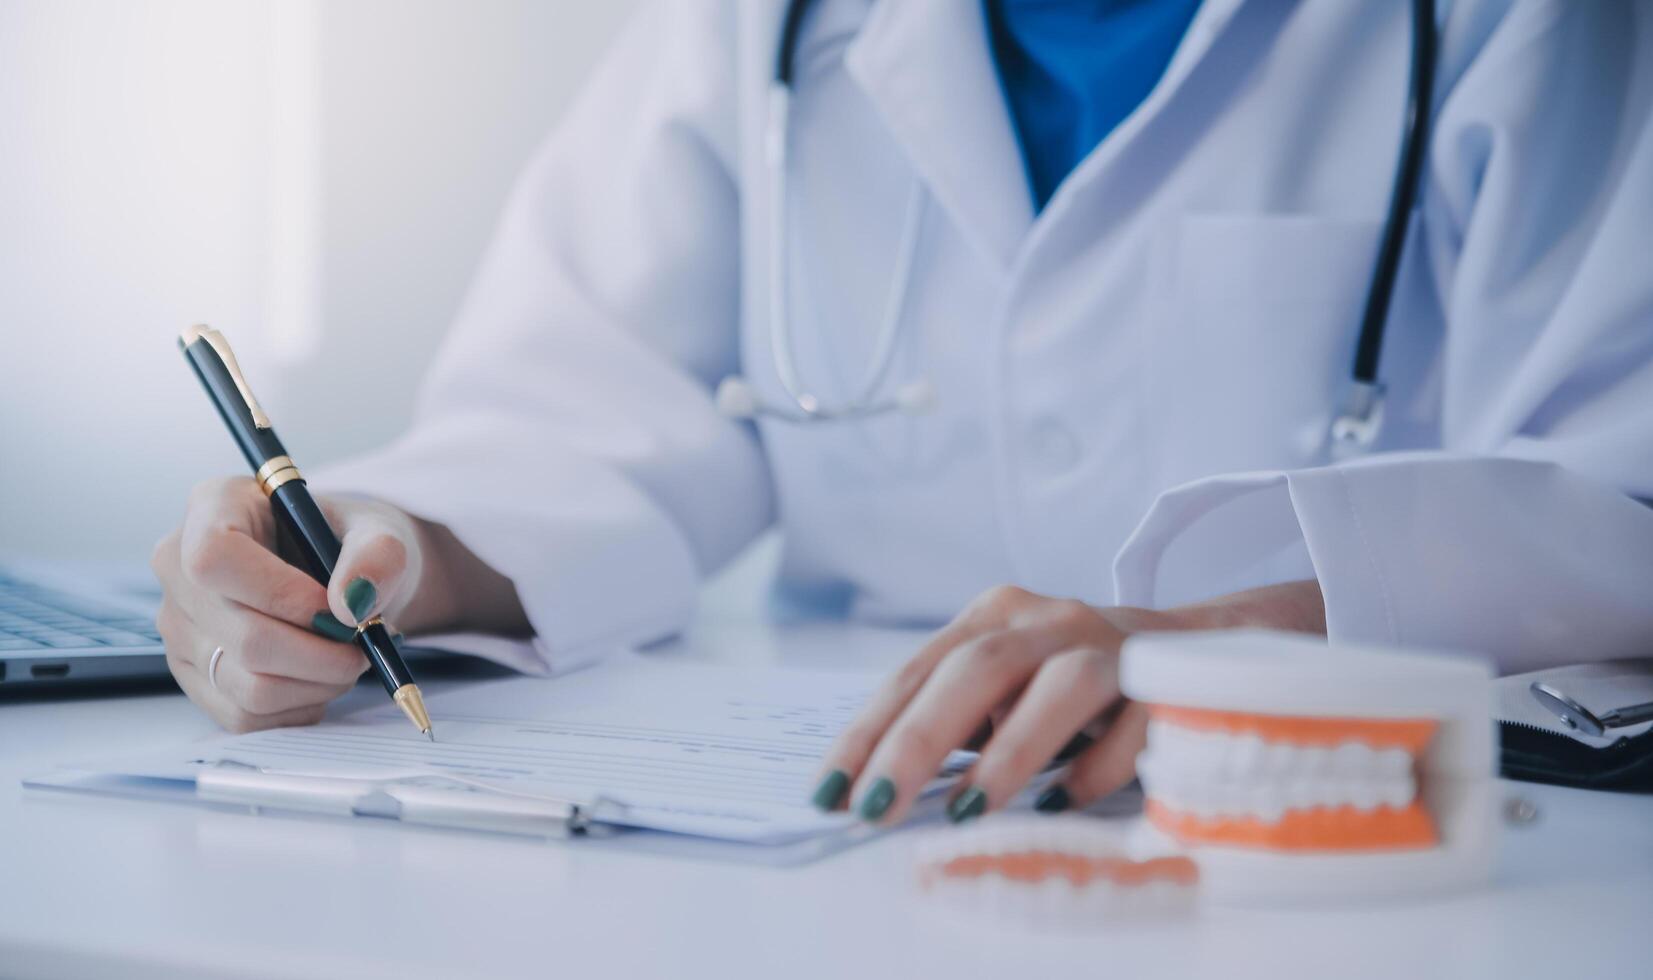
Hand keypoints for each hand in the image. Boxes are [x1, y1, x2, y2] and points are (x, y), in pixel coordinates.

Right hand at [151, 477, 424, 731]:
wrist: (341, 576)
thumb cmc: (351, 544)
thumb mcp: (379, 531)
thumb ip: (379, 555)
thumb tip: (351, 603)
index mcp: (214, 507)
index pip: (214, 558)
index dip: (280, 594)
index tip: (336, 609)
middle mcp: (178, 567)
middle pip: (241, 636)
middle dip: (321, 653)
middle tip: (363, 645)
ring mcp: (180, 627)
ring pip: (247, 685)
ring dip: (318, 684)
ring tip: (348, 658)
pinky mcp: (193, 675)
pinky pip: (245, 715)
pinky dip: (300, 706)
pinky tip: (320, 677)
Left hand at [811, 581, 1325, 824]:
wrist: (1197, 645)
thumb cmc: (1074, 682)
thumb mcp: (1007, 689)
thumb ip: (957, 723)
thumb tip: (882, 792)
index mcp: (994, 616)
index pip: (916, 672)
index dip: (869, 732)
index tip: (830, 791)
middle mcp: (1048, 619)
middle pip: (975, 669)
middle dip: (918, 742)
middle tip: (878, 808)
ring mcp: (1110, 644)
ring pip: (1058, 686)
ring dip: (1007, 753)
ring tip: (965, 811)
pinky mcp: (1167, 678)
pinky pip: (1132, 724)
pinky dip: (1094, 769)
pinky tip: (1061, 805)